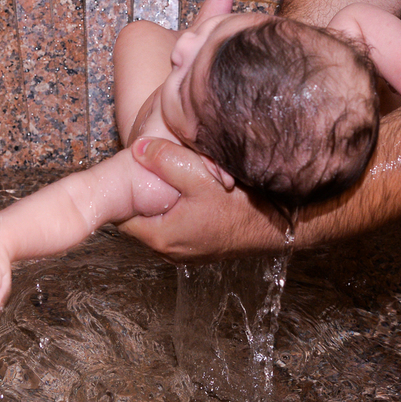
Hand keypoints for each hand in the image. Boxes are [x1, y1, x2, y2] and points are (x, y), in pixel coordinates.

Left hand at [118, 137, 284, 259]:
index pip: (122, 217)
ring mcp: (184, 253)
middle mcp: (168, 251)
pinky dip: (175, 212)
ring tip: (171, 182)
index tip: (131, 174)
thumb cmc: (241, 207)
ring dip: (160, 205)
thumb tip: (138, 148)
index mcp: (161, 237)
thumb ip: (167, 160)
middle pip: (138, 220)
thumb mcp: (201, 177)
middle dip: (141, 198)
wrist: (279, 228)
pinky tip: (188, 195)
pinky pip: (174, 228)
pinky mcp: (198, 250)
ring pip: (157, 224)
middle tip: (150, 173)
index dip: (124, 194)